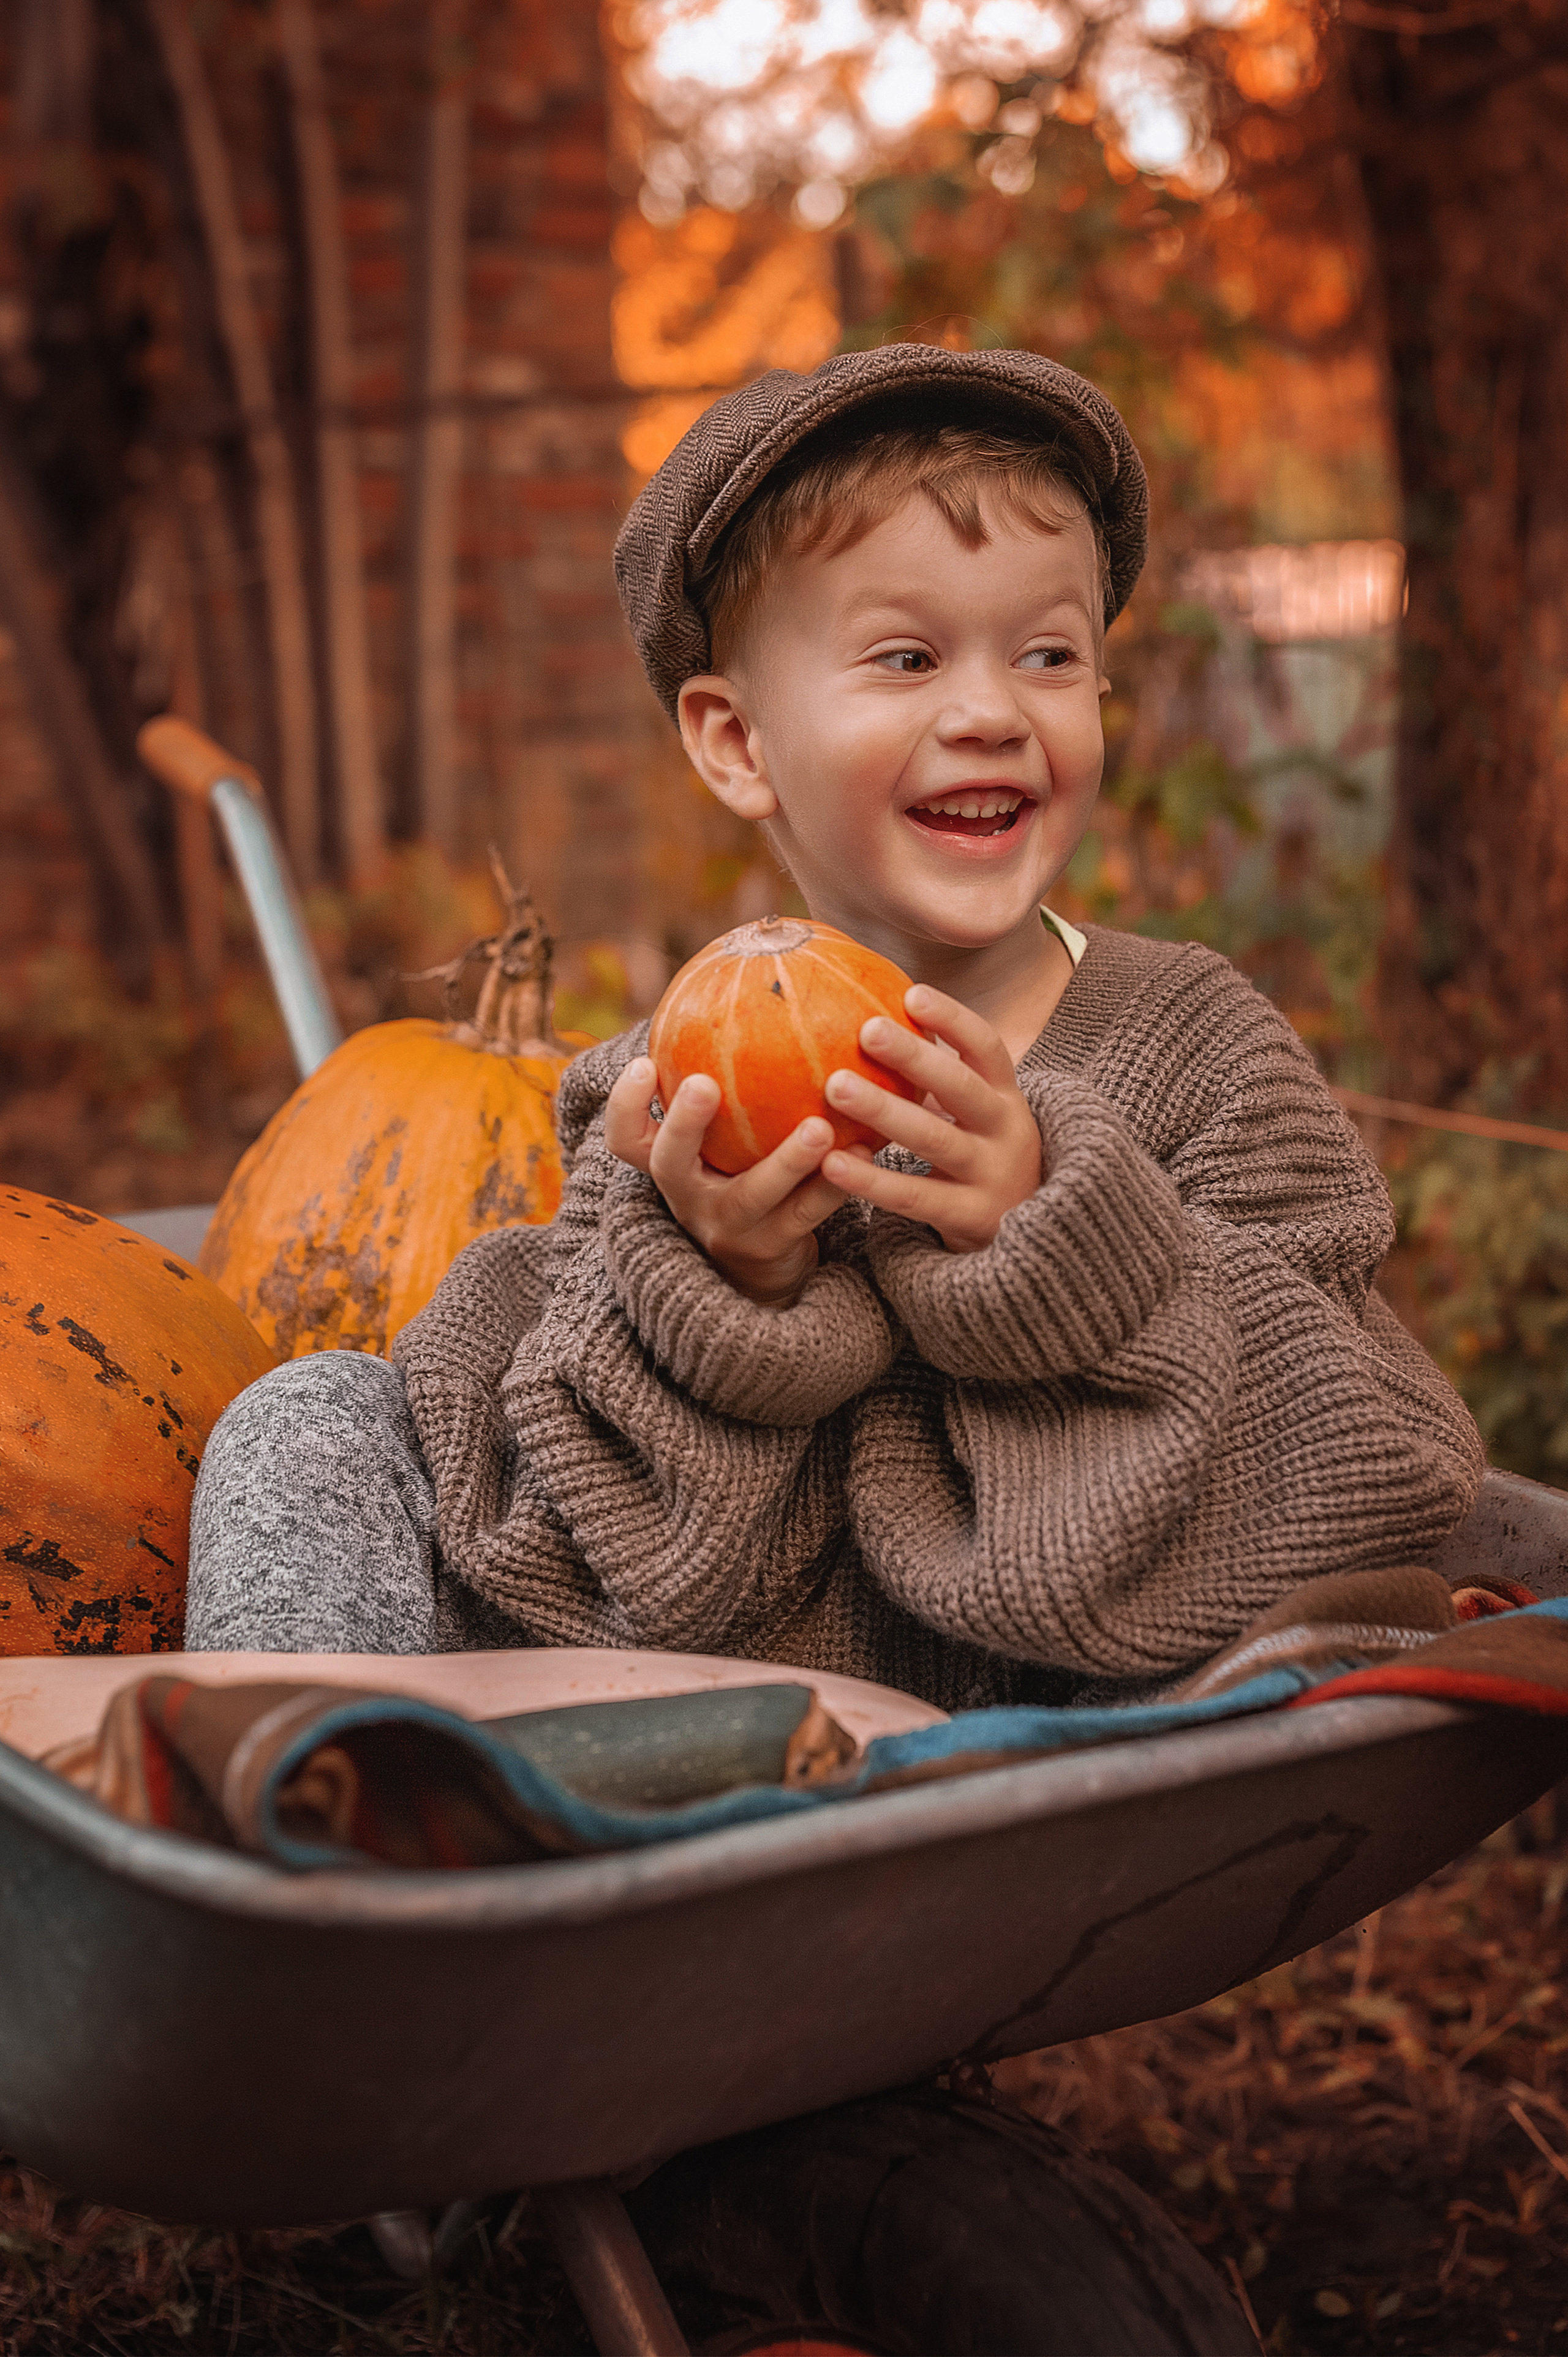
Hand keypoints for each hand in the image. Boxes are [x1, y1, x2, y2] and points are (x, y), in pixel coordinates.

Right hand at [604, 1057, 856, 1307]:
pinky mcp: (774, 1247)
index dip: (625, 1103)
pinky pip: (807, 1213)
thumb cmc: (742, 1174)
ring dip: (786, 1160)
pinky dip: (835, 1182)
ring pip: (752, 1195)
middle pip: (669, 1163)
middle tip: (705, 1085)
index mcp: (669, 1164)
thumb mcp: (720, 1140)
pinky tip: (865, 1147)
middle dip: (684, 1123)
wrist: (762, 1269)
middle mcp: (688, 1196)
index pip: (625, 1137)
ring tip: (821, 1128)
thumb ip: (723, 1081)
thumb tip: (751, 977)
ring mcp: (730, 1227)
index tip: (644, 1062)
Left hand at [818, 987, 1041, 1253]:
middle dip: (915, 1056)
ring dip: (885, 1110)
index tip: (912, 994)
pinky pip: (915, 1197)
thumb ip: (941, 1078)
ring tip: (835, 1086)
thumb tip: (875, 1016)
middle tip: (865, 1028)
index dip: (954, 1020)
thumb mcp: (979, 1115)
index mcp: (1007, 1097)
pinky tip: (832, 1162)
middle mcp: (1008, 1131)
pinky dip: (872, 1180)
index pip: (987, 1048)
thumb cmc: (983, 1158)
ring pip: (935, 1139)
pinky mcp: (972, 1218)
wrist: (1034, 1239)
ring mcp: (993, 1176)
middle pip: (962, 1087)